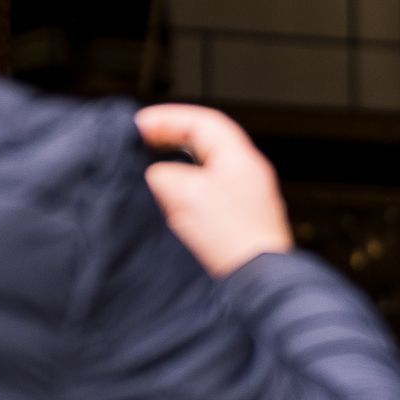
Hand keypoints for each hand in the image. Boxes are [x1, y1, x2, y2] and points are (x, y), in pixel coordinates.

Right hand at [134, 105, 293, 276]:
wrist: (258, 282)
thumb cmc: (232, 240)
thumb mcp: (184, 196)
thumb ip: (164, 175)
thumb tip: (158, 175)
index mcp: (241, 159)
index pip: (203, 121)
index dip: (168, 118)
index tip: (141, 125)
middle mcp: (248, 174)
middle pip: (206, 142)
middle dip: (172, 139)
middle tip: (145, 143)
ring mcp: (247, 198)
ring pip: (206, 171)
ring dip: (179, 169)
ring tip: (156, 175)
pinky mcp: (241, 222)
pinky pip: (209, 197)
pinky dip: (189, 194)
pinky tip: (175, 207)